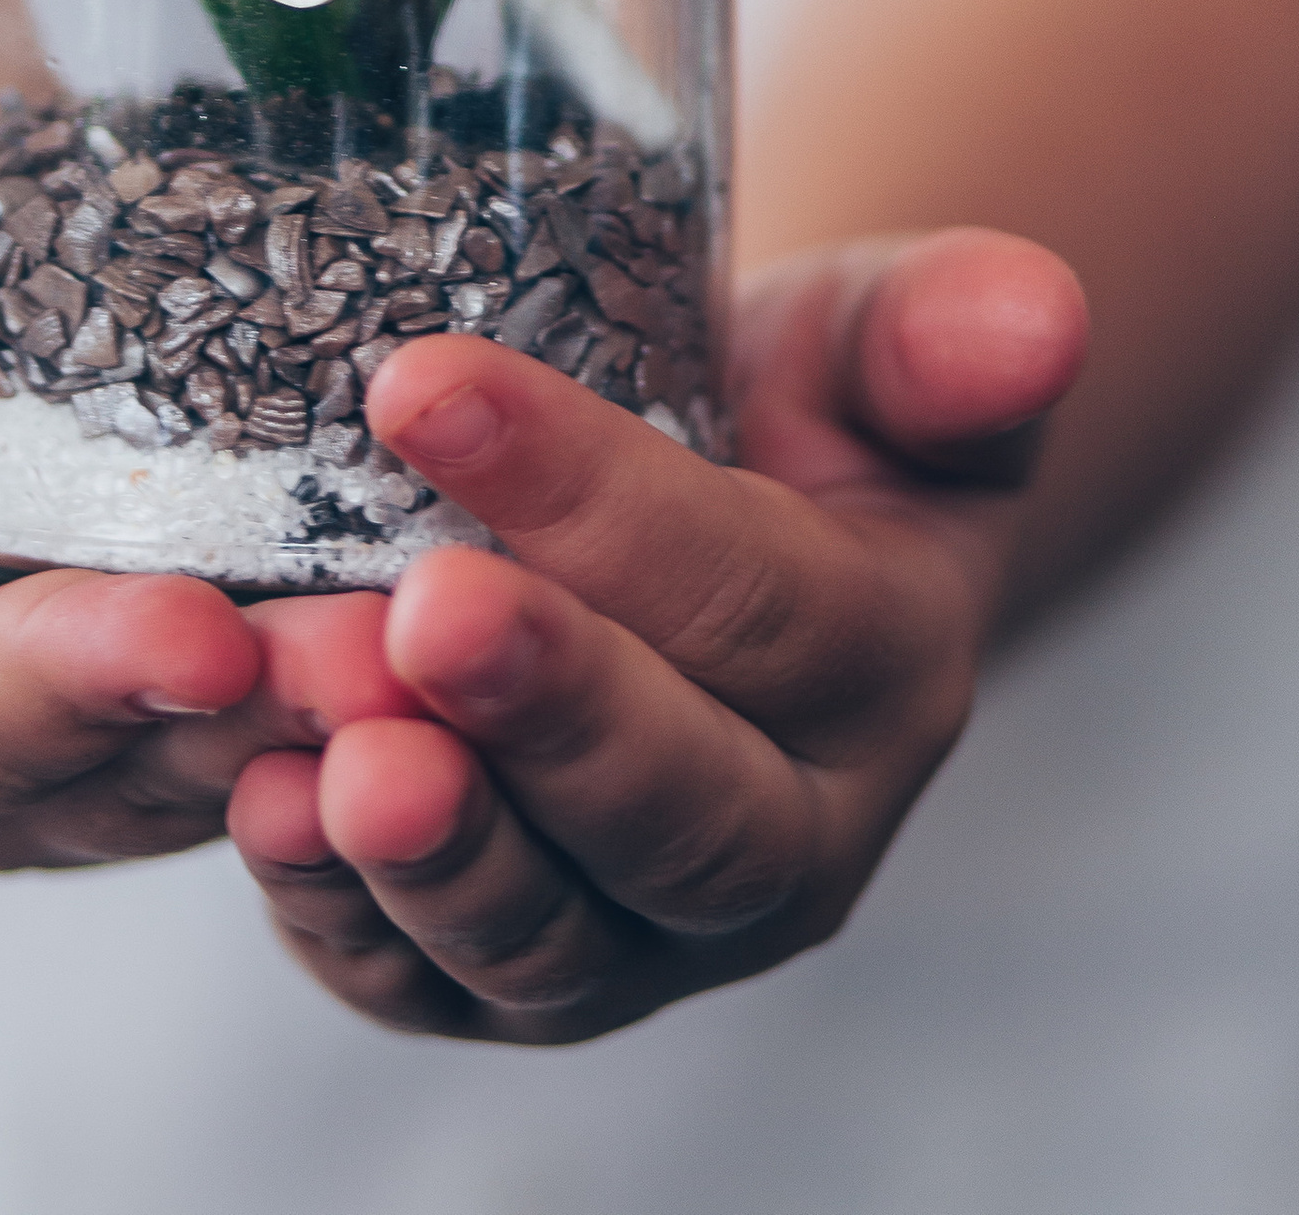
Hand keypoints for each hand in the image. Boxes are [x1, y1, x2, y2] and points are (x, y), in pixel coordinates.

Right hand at [0, 110, 406, 867]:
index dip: (65, 685)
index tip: (191, 627)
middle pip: (123, 765)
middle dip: (259, 715)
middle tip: (387, 649)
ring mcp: (114, 716)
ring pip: (245, 746)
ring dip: (359, 697)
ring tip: (472, 623)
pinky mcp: (229, 644)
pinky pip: (313, 674)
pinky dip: (403, 641)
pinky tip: (507, 577)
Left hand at [226, 229, 1085, 1037]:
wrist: (704, 529)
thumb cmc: (783, 419)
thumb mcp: (868, 347)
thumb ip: (943, 336)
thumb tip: (1039, 312)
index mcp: (887, 671)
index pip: (753, 597)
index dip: (596, 498)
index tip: (430, 381)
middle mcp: (788, 841)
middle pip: (677, 805)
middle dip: (543, 709)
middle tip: (416, 608)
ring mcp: (647, 938)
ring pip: (553, 933)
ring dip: (437, 846)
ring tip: (325, 754)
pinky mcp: (505, 982)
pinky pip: (424, 985)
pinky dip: (339, 918)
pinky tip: (259, 813)